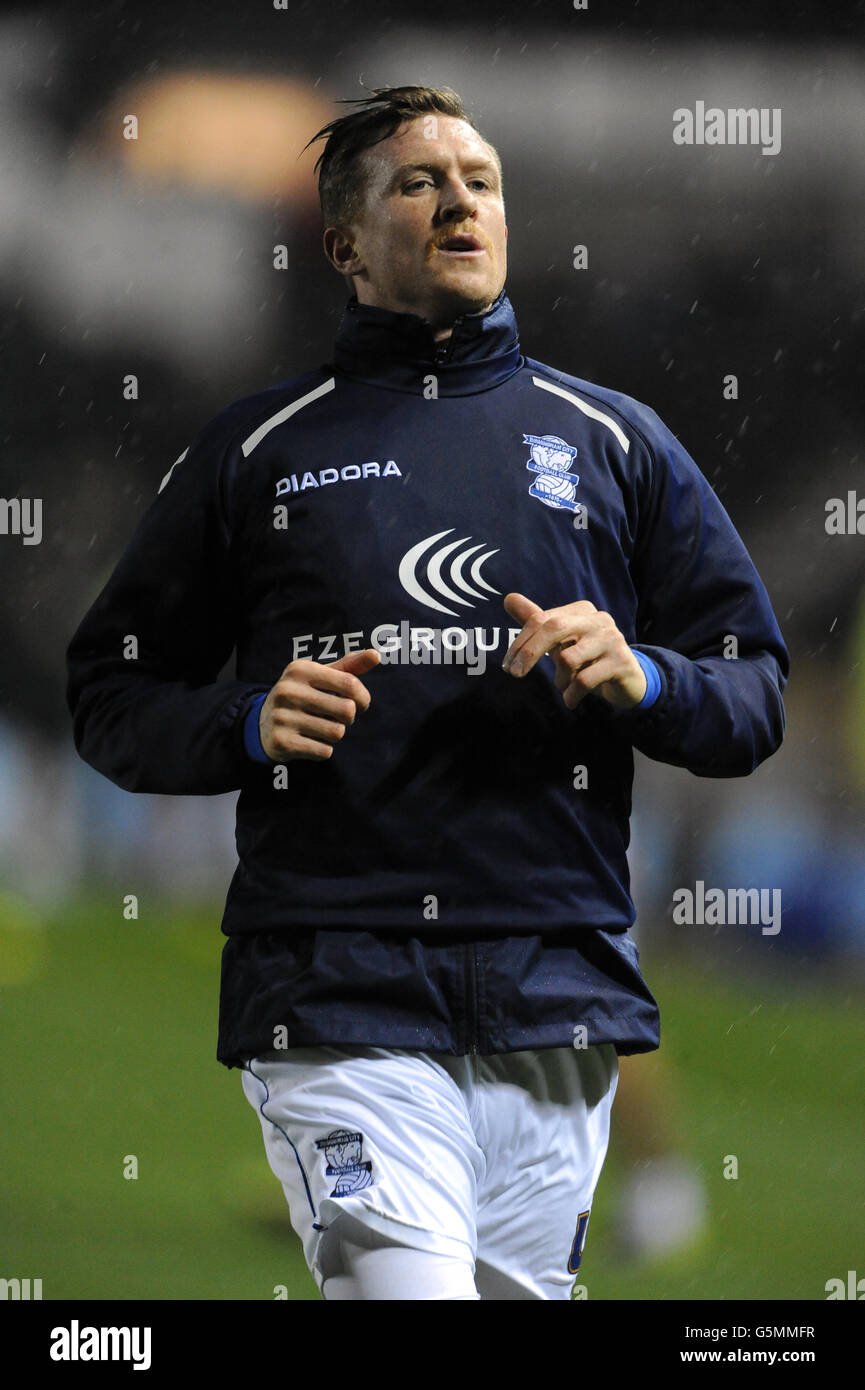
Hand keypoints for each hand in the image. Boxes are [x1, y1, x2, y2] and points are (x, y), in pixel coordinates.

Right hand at [258, 649, 379, 760]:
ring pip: (337, 733)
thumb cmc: (302, 695)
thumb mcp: (321, 676)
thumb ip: (349, 666)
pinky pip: (324, 751)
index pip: (350, 684)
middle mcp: (289, 691)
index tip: (360, 703)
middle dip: (349, 718)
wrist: (262, 724)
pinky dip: (324, 749)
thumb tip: (376, 655)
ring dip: (335, 734)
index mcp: (300, 669)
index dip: (363, 698)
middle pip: (347, 710)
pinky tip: (310, 741)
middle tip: (338, 717)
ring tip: (321, 728)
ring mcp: (283, 717)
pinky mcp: (282, 742)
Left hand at [501, 593, 646, 710]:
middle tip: (515, 674)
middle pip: (554, 628)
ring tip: (564, 686)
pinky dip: (572, 694)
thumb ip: (536, 620)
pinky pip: (585, 680)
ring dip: (559, 679)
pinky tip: (571, 700)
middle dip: (529, 653)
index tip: (508, 665)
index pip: (542, 619)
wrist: (627, 681)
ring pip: (568, 658)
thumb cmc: (587, 658)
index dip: (521, 642)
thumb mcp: (560, 641)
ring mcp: (612, 639)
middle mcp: (598, 619)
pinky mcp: (621, 662)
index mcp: (581, 610)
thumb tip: (508, 598)